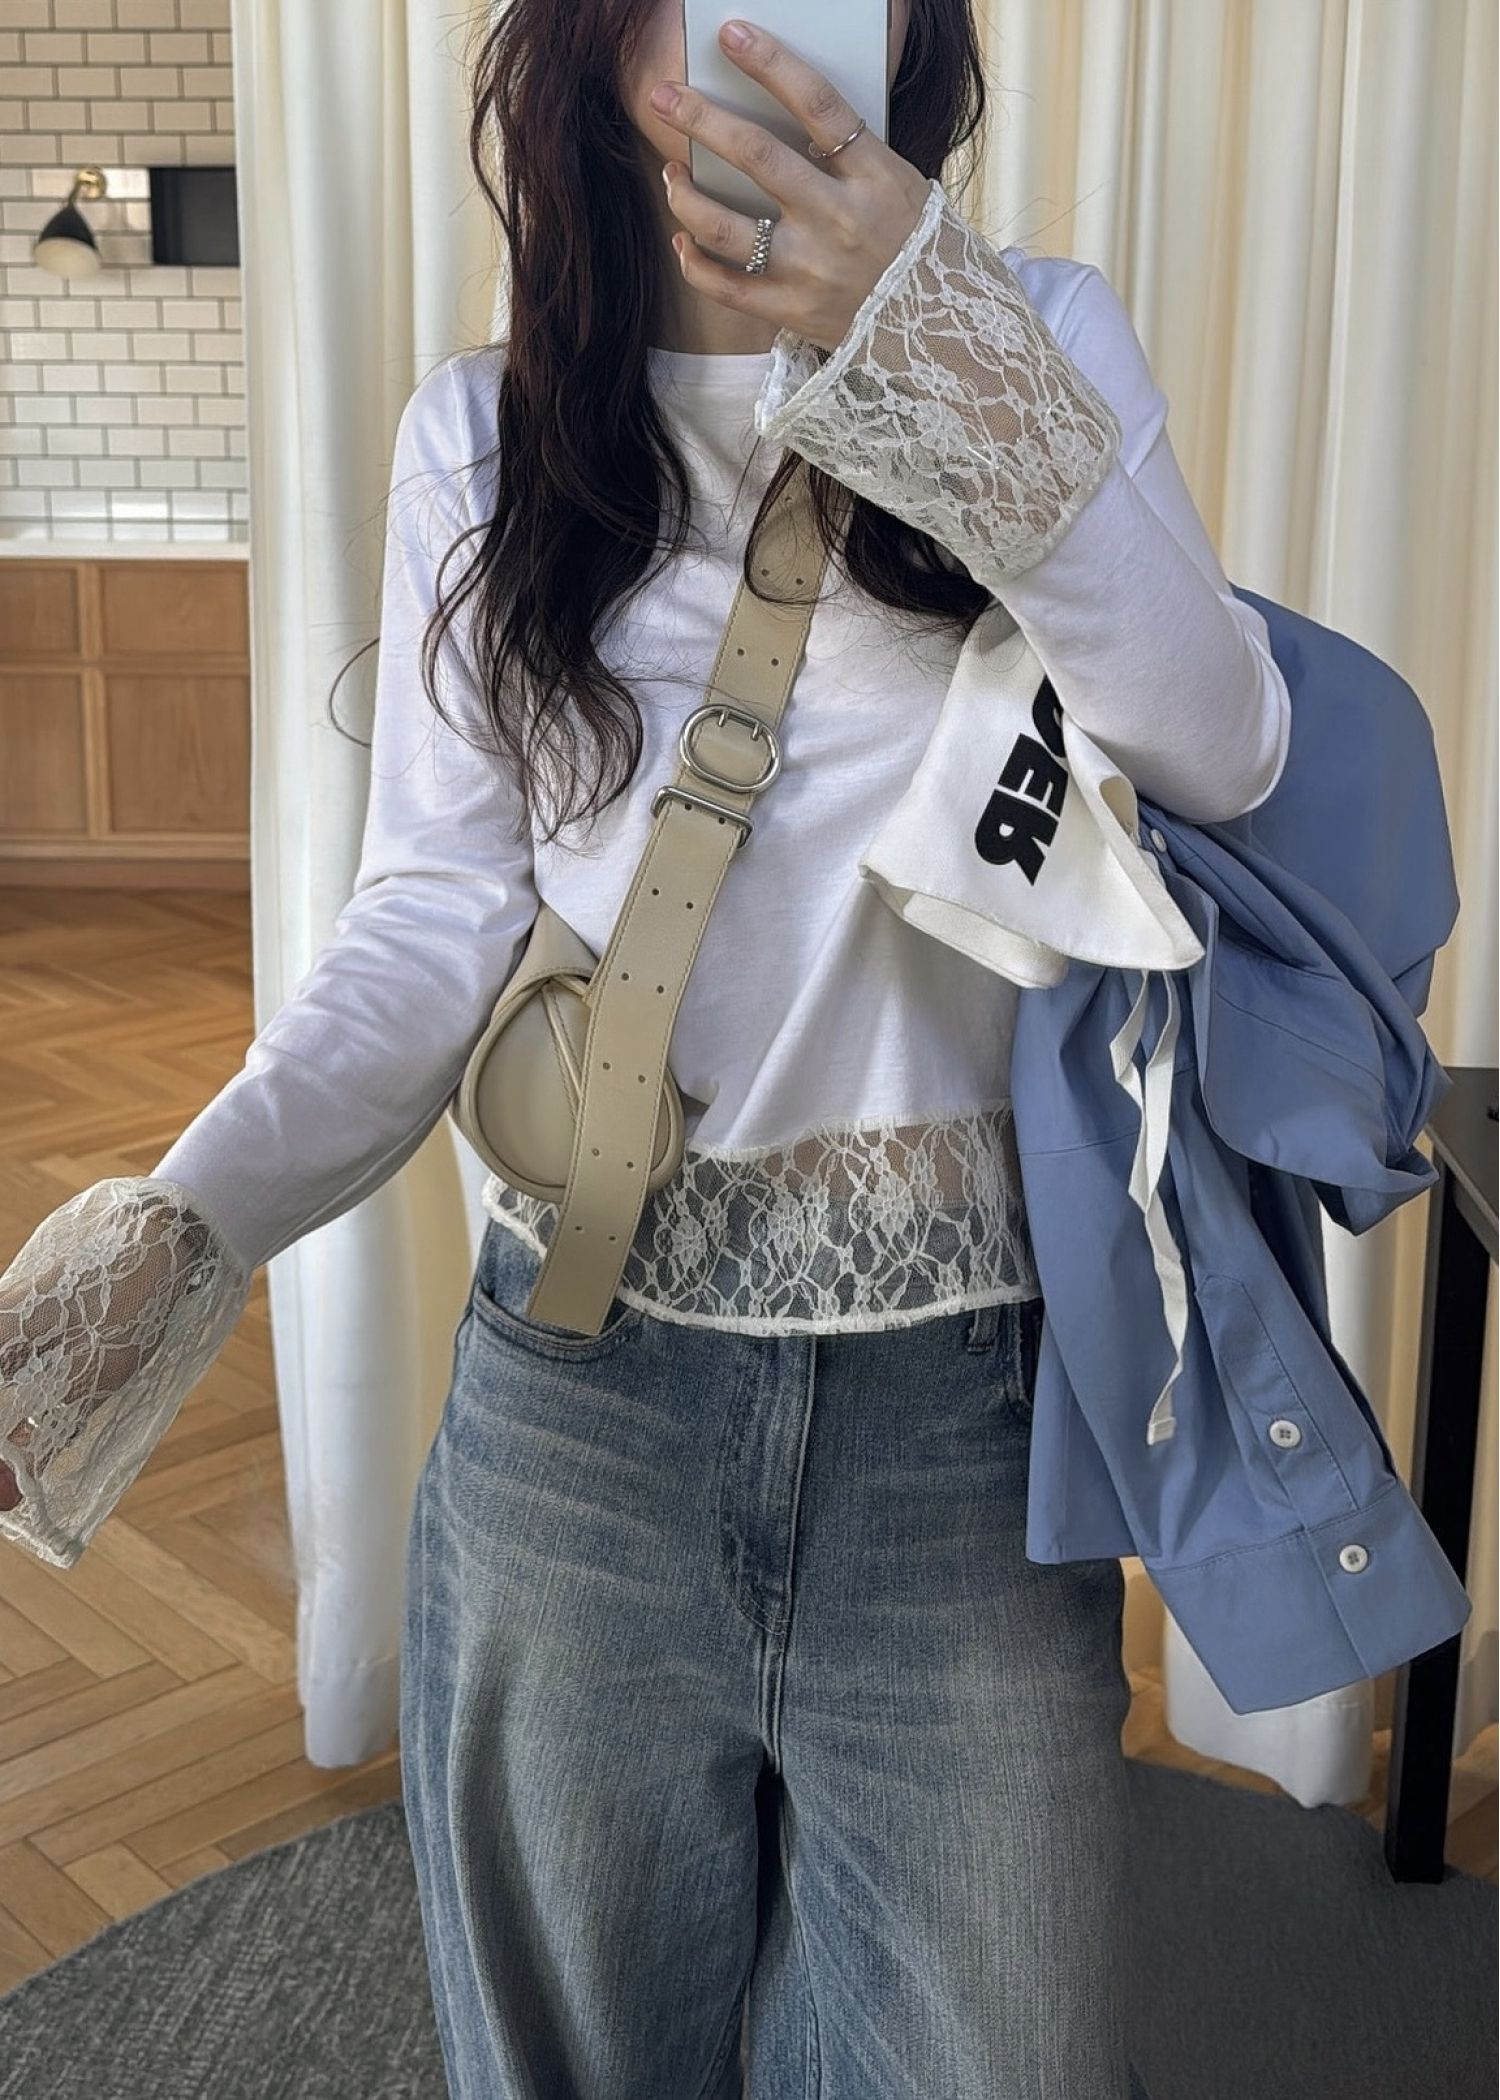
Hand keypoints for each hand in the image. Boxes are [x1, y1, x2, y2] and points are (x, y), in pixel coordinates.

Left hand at [652, 18, 930, 353]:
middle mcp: (839, 219)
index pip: (818, 104)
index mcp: (874, 176)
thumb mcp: (896, 184)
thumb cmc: (910, 245)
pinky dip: (695, 263)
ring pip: (724, 226)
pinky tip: (683, 241)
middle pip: (757, 155)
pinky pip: (726, 287)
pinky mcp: (793, 311)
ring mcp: (812, 269)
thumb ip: (845, 153)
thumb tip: (778, 109)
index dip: (771, 63)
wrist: (938, 329)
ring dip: (685, 193)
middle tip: (664, 96)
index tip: (731, 34)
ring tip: (671, 172)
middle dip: (700, 118)